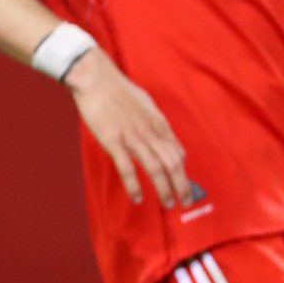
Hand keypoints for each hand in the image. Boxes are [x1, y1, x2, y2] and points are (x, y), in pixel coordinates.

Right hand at [67, 50, 191, 206]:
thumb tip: (170, 142)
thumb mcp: (147, 105)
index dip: (184, 172)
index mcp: (158, 124)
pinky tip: (138, 198)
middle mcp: (150, 132)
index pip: (178, 152)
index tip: (187, 185)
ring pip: (156, 168)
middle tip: (186, 202)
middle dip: (182, 185)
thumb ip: (158, 125)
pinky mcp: (114, 140)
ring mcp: (133, 137)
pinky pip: (127, 167)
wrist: (96, 78)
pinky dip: (134, 185)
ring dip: (165, 188)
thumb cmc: (119, 91)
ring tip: (169, 204)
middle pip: (173, 163)